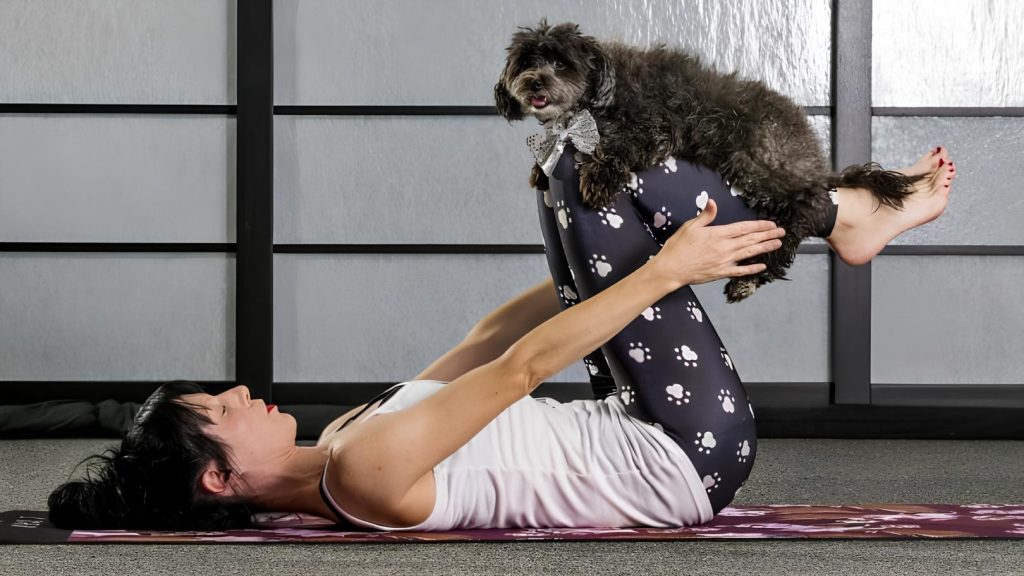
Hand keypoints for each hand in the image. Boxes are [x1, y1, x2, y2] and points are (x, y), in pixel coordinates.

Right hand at [651, 198, 784, 289]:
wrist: (671, 269)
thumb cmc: (678, 247)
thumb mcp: (690, 226)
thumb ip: (705, 215)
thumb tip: (712, 201)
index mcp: (718, 234)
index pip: (744, 228)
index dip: (759, 226)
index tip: (771, 224)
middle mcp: (725, 247)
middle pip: (751, 240)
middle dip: (768, 235)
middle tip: (782, 233)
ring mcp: (725, 261)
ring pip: (750, 253)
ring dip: (765, 248)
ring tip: (777, 244)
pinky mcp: (722, 272)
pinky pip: (741, 271)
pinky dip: (752, 269)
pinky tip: (762, 266)